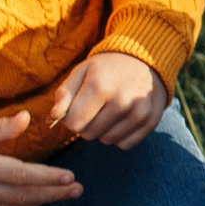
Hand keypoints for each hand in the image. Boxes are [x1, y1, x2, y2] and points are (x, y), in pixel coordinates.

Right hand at [0, 111, 81, 205]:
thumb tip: (28, 118)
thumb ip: (0, 129)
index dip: (48, 178)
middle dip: (54, 194)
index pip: (20, 175)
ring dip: (39, 202)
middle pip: (22, 196)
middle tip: (78, 190)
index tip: (71, 177)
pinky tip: (31, 203)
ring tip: (61, 194)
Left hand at [48, 51, 167, 148]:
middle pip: (88, 134)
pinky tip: (123, 118)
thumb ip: (64, 94)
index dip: (71, 118)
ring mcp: (138, 113)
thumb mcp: (82, 72)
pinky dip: (120, 135)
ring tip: (110, 111)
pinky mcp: (150, 122)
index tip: (78, 107)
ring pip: (106, 140)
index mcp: (100, 87)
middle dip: (86, 124)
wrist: (146, 60)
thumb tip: (54, 116)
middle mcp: (121, 101)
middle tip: (95, 107)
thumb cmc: (107, 68)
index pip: (73, 124)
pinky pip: (124, 144)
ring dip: (103, 130)